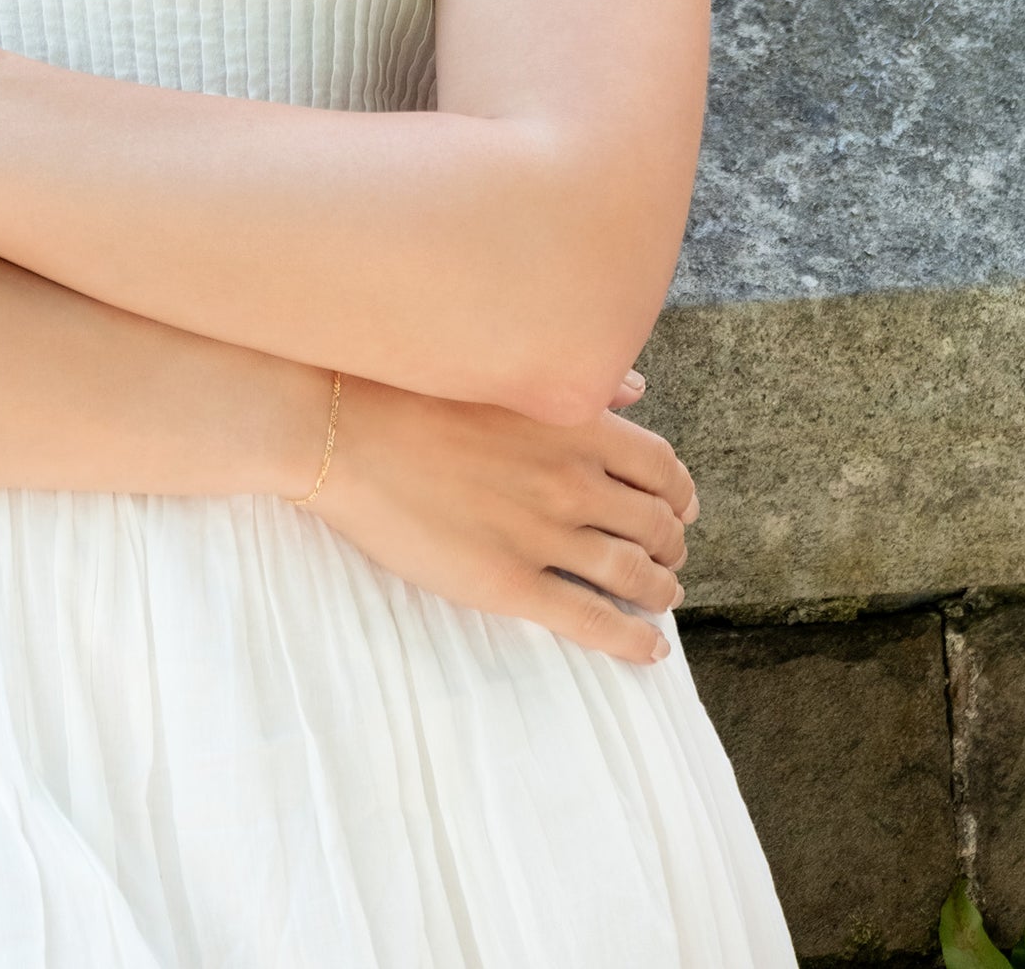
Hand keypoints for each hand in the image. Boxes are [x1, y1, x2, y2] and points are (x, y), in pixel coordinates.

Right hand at [307, 368, 696, 665]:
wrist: (345, 432)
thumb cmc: (413, 393)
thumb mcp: (501, 374)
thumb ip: (575, 384)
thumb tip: (635, 388)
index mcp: (574, 424)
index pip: (662, 466)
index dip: (679, 492)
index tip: (678, 506)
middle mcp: (572, 478)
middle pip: (657, 523)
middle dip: (672, 545)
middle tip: (668, 556)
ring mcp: (544, 534)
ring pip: (635, 575)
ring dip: (660, 591)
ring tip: (662, 597)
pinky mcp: (511, 584)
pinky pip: (592, 621)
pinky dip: (632, 640)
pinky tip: (649, 649)